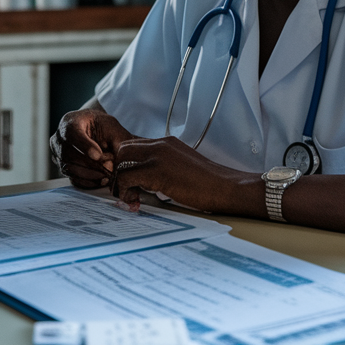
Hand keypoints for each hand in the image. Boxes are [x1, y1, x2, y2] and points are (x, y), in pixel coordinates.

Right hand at [50, 109, 135, 188]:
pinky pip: (72, 178)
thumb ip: (119, 139)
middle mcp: (58, 138)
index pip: (72, 133)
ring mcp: (57, 154)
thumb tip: (131, 155)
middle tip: (109, 168)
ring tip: (107, 175)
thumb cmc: (101, 127)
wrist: (91, 131)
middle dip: (91, 164)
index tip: (98, 155)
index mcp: (70, 122)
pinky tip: (101, 180)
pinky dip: (87, 181)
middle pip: (69, 154)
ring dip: (90, 174)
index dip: (84, 146)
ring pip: (69, 168)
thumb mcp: (111, 127)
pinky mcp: (62, 167)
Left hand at [111, 137, 259, 214]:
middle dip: (119, 170)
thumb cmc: (209, 183)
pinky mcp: (156, 171)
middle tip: (126, 188)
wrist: (226, 187)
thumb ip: (165, 166)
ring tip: (130, 197)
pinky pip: (126, 177)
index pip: (134, 145)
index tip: (130, 181)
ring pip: (121, 161)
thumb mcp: (183, 166)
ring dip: (120, 181)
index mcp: (166, 142)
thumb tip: (148, 181)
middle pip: (123, 149)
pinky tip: (135, 202)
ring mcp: (157, 156)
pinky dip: (125, 191)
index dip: (127, 163)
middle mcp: (160, 144)